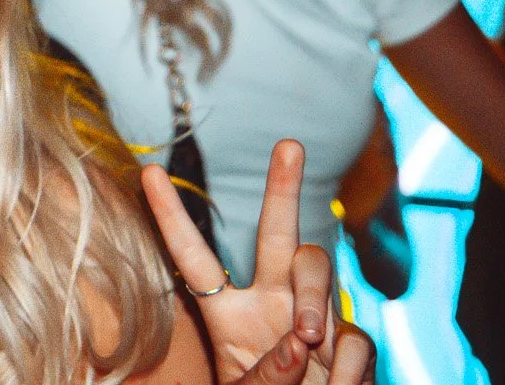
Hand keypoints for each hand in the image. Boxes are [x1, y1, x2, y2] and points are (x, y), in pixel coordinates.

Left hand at [144, 141, 374, 383]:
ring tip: (307, 340)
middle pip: (277, 236)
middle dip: (282, 188)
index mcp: (228, 315)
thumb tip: (298, 343)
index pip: (195, 259)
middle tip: (288, 144)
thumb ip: (263, 376)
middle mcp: (272, 305)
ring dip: (313, 299)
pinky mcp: (351, 346)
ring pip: (316, 269)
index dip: (171, 217)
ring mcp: (313, 320)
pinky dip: (346, 363)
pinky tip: (336, 384)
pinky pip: (355, 336)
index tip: (148, 171)